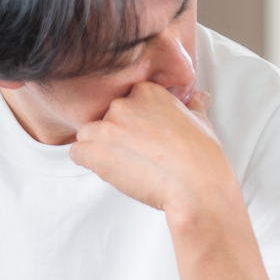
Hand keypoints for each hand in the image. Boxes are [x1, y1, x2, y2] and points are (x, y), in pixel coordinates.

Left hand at [71, 83, 233, 216]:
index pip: (127, 101)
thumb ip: (193, 106)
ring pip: (88, 134)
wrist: (195, 186)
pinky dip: (89, 163)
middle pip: (106, 117)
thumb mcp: (201, 122)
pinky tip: (112, 172)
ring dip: (100, 148)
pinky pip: (77, 153)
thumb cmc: (201, 157)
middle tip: (138, 154)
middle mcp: (124, 105)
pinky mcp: (95, 152)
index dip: (134, 121)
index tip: (145, 136)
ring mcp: (107, 127)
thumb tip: (198, 98)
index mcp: (148, 92)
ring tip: (125, 165)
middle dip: (117, 135)